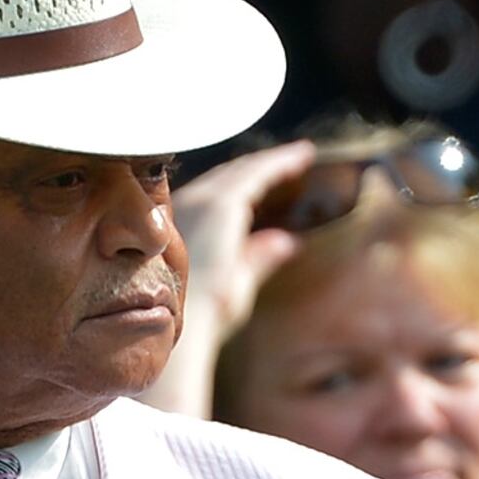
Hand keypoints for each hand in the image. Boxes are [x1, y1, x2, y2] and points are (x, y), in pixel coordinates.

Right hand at [141, 139, 319, 417]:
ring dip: (272, 161)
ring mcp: (201, 201)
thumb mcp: (234, 282)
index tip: (270, 176)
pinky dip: (279, 163)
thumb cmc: (200, 316)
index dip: (244, 182)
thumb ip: (259, 258)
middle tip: (290, 159)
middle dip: (258, 166)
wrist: (176, 323)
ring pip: (242, 170)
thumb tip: (287, 241)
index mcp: (182, 224)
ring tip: (300, 154)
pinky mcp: (220, 204)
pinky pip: (256, 174)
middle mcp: (188, 205)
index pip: (217, 193)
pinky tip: (301, 157)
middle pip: (228, 176)